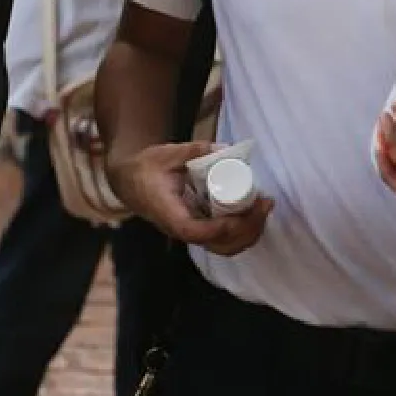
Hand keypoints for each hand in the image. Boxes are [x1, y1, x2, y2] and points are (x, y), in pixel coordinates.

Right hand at [107, 140, 272, 255]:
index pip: (193, 230)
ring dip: (249, 232)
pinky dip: (244, 232)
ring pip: (224, 246)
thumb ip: (193, 150)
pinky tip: (256, 214)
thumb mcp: (167, 154)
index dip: (218, 228)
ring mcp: (191, 232)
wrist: (131, 181)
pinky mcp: (200, 229)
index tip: (239, 215)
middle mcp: (180, 229)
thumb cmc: (147, 168)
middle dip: (246, 228)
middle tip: (264, 203)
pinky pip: (224, 240)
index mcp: (168, 213)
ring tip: (264, 208)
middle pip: (216, 244)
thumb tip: (224, 148)